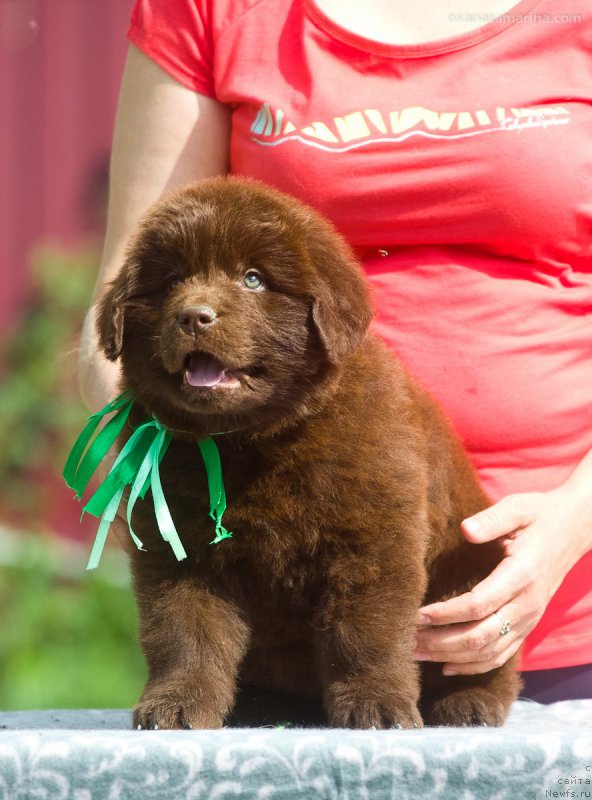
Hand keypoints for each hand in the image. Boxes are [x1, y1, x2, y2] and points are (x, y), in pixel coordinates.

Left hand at [414, 485, 591, 674]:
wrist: (573, 528)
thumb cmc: (539, 515)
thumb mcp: (517, 508)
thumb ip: (491, 519)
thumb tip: (466, 529)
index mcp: (522, 575)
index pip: (478, 605)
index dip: (446, 614)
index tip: (417, 614)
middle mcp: (527, 604)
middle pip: (480, 636)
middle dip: (440, 642)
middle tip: (407, 640)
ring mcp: (529, 619)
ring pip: (488, 652)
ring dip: (450, 657)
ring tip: (416, 653)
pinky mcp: (527, 625)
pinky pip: (501, 655)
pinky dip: (473, 666)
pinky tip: (447, 666)